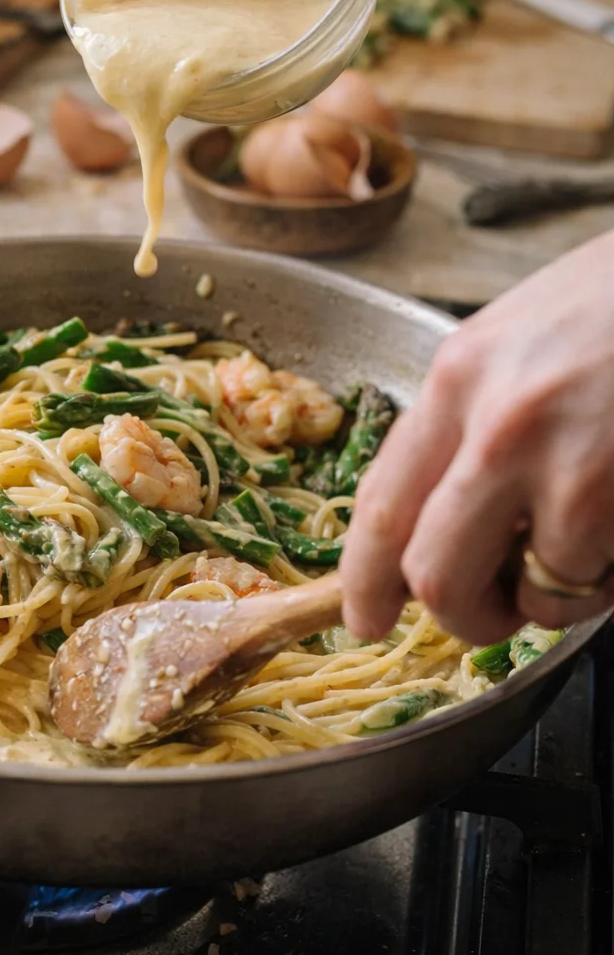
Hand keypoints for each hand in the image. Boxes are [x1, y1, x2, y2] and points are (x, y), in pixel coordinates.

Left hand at [341, 229, 613, 645]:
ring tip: (594, 538)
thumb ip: (469, 418)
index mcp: (457, 378)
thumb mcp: (518, 338)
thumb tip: (436, 511)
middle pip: (433, 574)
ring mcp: (564, 464)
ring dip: (560, 592)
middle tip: (492, 613)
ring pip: (532, 593)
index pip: (381, 504)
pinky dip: (610, 580)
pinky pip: (597, 584)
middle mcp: (495, 424)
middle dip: (463, 615)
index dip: (364, 581)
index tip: (365, 616)